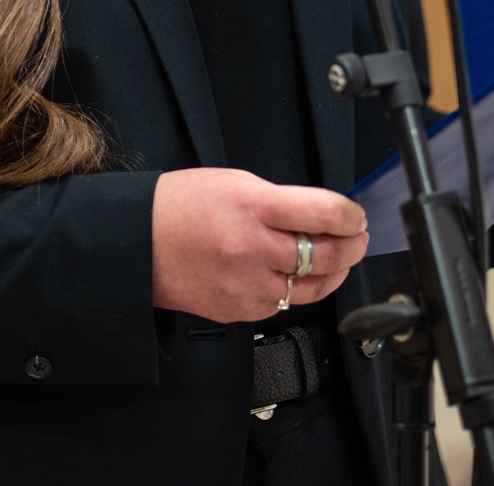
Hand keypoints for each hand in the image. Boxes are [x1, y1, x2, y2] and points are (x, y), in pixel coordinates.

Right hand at [150, 168, 368, 321]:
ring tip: (338, 259)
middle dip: (352, 246)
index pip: (324, 214)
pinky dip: (297, 291)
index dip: (351, 216)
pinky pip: (283, 305)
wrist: (136, 244)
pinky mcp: (239, 311)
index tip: (356, 216)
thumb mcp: (237, 183)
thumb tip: (323, 215)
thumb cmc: (182, 206)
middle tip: (357, 238)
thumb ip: (282, 201)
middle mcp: (253, 249)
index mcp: (254, 206)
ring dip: (333, 273)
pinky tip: (298, 277)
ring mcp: (246, 285)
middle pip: (326, 255)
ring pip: (312, 288)